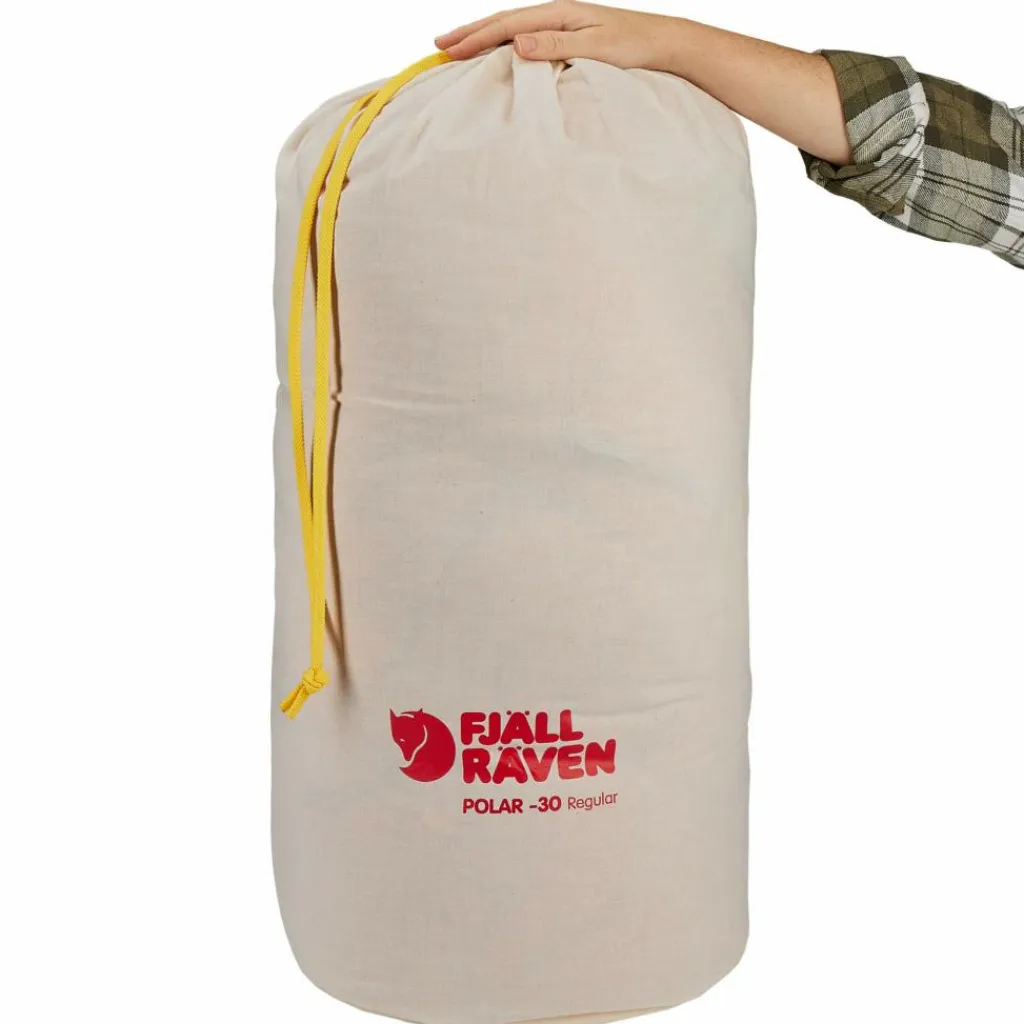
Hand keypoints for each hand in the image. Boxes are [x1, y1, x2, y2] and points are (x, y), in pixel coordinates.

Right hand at [435, 1, 675, 70]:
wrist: (662, 43)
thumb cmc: (634, 46)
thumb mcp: (595, 47)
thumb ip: (556, 45)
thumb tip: (517, 44)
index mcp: (558, 13)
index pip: (507, 26)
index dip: (475, 38)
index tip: (448, 51)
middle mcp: (556, 14)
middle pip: (503, 23)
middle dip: (469, 34)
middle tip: (438, 47)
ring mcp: (560, 24)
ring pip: (511, 30)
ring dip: (483, 38)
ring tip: (457, 47)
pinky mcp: (566, 36)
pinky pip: (525, 38)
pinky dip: (503, 45)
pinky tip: (495, 52)